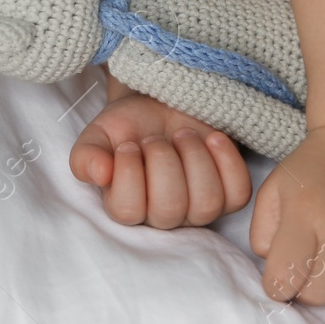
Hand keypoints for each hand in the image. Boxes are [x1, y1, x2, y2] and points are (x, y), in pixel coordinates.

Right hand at [70, 82, 250, 227]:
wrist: (161, 106)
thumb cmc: (129, 126)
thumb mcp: (98, 134)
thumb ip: (86, 155)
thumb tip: (99, 173)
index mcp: (127, 207)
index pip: (127, 211)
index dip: (128, 174)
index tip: (128, 144)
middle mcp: (163, 216)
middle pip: (169, 209)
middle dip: (163, 162)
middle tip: (155, 137)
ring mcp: (198, 209)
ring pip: (205, 203)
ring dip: (195, 159)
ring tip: (183, 135)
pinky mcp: (229, 195)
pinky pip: (238, 192)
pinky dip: (227, 161)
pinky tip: (212, 138)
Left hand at [250, 125, 324, 310]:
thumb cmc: (317, 166)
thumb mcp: (276, 187)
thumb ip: (263, 231)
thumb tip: (274, 271)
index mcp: (305, 214)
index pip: (284, 279)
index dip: (277, 285)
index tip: (281, 276)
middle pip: (317, 296)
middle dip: (307, 287)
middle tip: (311, 265)